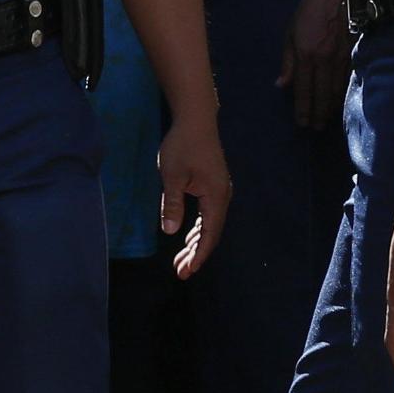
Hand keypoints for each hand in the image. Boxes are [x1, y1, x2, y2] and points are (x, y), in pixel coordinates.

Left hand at [159, 116, 233, 279]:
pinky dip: (198, 229)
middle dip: (196, 254)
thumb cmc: (182, 145)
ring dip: (196, 244)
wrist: (196, 120)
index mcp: (215, 197)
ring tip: (182, 261)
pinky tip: (188, 238)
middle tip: (181, 273)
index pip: (209, 234)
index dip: (199, 255)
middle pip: (211, 233)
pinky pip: (208, 215)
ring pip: (210, 225)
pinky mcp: (213, 186)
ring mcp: (219, 192)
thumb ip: (172, 204)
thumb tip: (171, 231)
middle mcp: (222, 197)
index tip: (188, 271)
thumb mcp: (172, 176)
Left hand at [279, 0, 349, 132]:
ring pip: (336, 89)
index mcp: (306, 55)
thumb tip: (281, 85)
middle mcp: (324, 60)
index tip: (302, 124)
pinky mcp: (352, 54)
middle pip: (321, 94)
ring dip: (331, 107)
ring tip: (327, 120)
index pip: (303, 89)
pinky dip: (342, 94)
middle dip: (318, 114)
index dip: (302, 108)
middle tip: (316, 129)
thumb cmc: (308, 12)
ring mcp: (341, 58)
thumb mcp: (290, 34)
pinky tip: (340, 102)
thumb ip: (287, 61)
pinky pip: (347, 80)